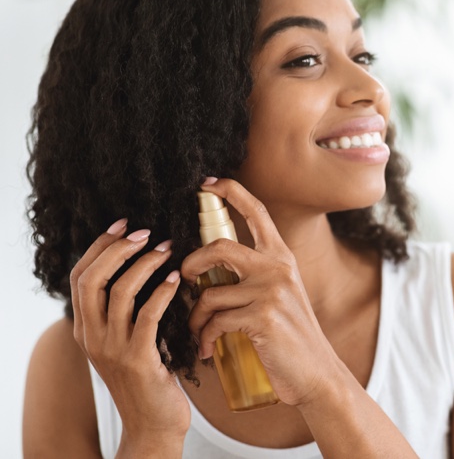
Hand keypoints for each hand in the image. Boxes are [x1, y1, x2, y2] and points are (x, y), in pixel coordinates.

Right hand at [70, 220, 188, 444]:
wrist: (154, 424)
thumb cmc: (149, 378)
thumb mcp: (127, 342)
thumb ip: (125, 312)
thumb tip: (142, 268)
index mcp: (86, 329)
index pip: (80, 277)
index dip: (99, 246)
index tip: (123, 224)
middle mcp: (92, 337)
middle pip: (92, 279)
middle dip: (117, 249)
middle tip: (145, 233)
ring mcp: (112, 349)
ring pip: (119, 292)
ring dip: (145, 265)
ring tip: (167, 249)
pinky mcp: (138, 359)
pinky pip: (147, 316)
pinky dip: (162, 292)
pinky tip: (176, 279)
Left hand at [181, 178, 344, 406]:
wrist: (316, 373)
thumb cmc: (290, 338)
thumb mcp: (280, 296)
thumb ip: (255, 277)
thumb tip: (209, 269)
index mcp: (282, 258)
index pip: (257, 212)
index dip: (231, 191)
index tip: (208, 183)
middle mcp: (278, 268)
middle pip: (219, 247)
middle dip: (191, 264)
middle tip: (184, 280)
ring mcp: (271, 292)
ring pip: (210, 293)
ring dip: (195, 317)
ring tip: (197, 332)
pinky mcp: (262, 317)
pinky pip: (215, 321)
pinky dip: (204, 337)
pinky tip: (207, 348)